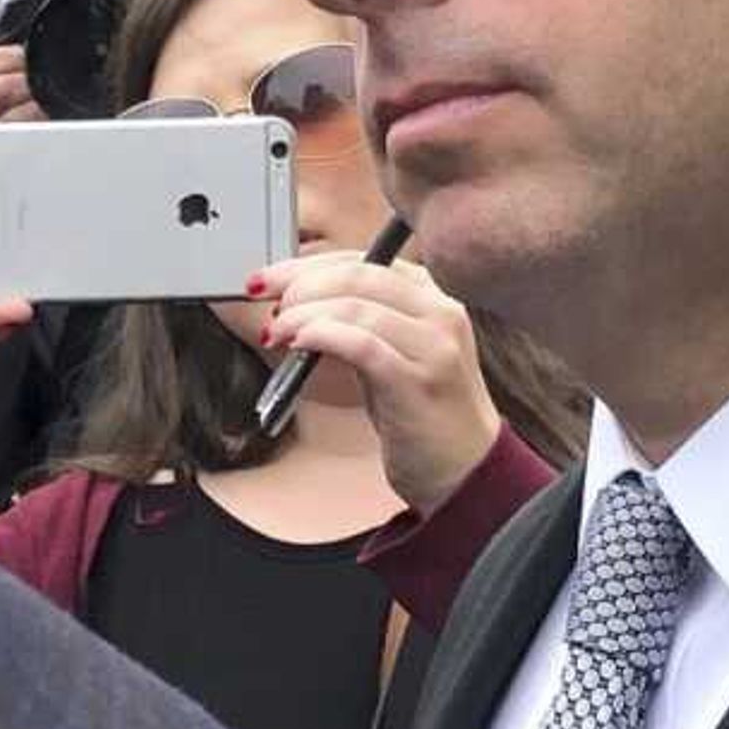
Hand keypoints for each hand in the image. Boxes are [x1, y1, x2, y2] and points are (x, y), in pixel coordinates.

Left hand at [257, 250, 504, 515]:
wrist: (463, 468)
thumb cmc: (419, 411)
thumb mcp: (392, 351)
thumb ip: (357, 322)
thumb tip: (294, 302)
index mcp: (433, 296)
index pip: (362, 260)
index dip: (306, 265)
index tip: (265, 280)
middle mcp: (441, 312)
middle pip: (357, 275)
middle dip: (298, 284)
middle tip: (265, 305)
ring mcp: (435, 345)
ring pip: (356, 307)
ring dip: (303, 315)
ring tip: (275, 333)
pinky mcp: (419, 381)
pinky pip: (362, 345)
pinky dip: (322, 337)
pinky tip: (298, 345)